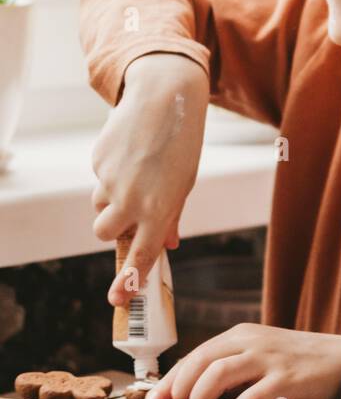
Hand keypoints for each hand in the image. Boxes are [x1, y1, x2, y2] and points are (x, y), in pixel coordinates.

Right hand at [91, 53, 209, 304]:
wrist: (165, 98)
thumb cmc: (182, 144)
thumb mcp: (184, 183)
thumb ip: (171, 216)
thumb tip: (167, 246)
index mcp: (160, 209)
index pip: (142, 255)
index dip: (128, 281)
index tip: (117, 300)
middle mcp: (132, 199)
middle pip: (105, 233)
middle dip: (112, 229)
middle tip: (128, 213)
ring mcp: (111, 180)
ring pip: (99, 205)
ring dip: (110, 200)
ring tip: (135, 173)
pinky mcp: (98, 161)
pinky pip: (99, 178)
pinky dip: (111, 172)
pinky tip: (129, 152)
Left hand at [144, 324, 340, 398]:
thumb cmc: (301, 365)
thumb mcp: (262, 357)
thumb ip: (233, 370)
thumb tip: (195, 395)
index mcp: (242, 334)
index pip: (195, 355)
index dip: (170, 380)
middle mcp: (251, 341)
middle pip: (200, 362)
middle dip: (180, 391)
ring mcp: (269, 359)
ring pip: (217, 376)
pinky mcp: (287, 380)